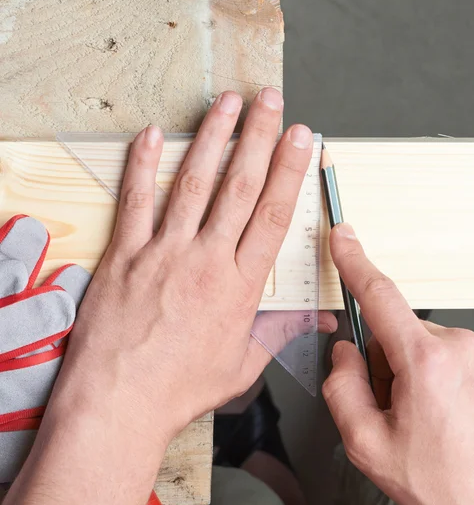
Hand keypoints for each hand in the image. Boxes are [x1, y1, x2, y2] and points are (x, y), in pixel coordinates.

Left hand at [52, 88, 330, 441]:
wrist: (119, 403)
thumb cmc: (182, 387)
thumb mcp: (244, 364)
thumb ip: (282, 332)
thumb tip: (322, 321)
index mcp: (241, 287)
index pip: (274, 216)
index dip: (291, 171)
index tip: (302, 139)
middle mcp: (207, 260)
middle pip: (240, 187)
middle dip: (259, 138)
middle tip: (270, 101)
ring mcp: (164, 253)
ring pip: (193, 183)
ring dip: (212, 138)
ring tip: (227, 103)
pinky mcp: (126, 255)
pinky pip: (135, 201)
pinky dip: (142, 165)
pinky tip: (151, 134)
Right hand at [323, 223, 473, 504]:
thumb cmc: (446, 484)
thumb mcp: (367, 446)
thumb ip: (341, 389)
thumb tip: (343, 353)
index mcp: (426, 363)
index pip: (379, 295)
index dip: (355, 262)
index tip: (343, 237)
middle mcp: (460, 345)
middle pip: (395, 332)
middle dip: (384, 363)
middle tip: (396, 409)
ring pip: (422, 341)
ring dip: (412, 368)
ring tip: (428, 416)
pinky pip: (448, 349)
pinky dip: (437, 370)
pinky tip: (447, 409)